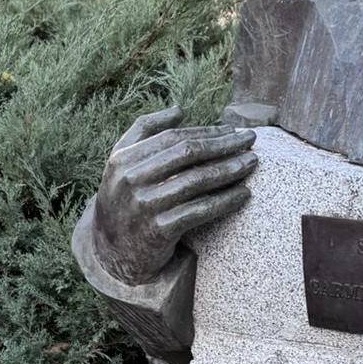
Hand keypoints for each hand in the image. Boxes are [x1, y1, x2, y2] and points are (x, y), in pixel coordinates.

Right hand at [92, 107, 257, 283]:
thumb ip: (142, 132)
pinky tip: (243, 194)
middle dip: (224, 145)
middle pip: (188, 154)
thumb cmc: (124, 199)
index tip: (232, 131)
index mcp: (123, 159)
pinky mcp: (159, 231)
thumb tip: (178, 110)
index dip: (206, 132)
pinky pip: (200, 210)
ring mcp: (144, 206)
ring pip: (197, 181)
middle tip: (250, 141)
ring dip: (230, 169)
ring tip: (251, 163)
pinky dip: (225, 201)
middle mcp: (130, 180)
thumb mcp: (121, 164)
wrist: (111, 252)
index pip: (173, 138)